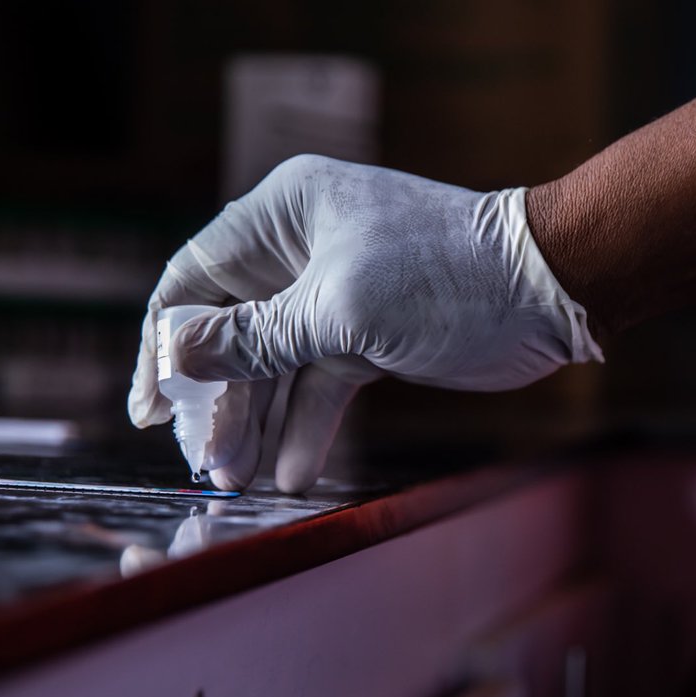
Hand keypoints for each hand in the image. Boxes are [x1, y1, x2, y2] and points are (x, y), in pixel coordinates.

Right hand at [128, 155, 601, 492]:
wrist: (547, 289)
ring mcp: (335, 293)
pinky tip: (294, 469)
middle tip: (205, 465)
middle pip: (232, 330)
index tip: (149, 409)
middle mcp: (301, 249)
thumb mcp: (340, 308)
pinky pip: (322, 380)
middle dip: (218, 399)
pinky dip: (310, 421)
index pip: (195, 279)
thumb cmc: (443, 276)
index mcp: (284, 216)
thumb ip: (256, 338)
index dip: (164, 343)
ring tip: (239, 480)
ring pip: (277, 363)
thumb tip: (175, 354)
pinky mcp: (368, 334)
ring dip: (260, 420)